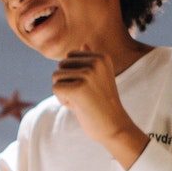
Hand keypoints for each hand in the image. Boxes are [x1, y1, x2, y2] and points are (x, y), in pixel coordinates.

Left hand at [52, 51, 147, 169]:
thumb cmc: (103, 103)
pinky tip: (77, 106)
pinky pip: (56, 89)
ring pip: (56, 77)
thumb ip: (90, 60)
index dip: (73, 74)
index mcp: (102, 56)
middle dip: (66, 82)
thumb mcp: (99, 78)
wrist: (115, 126)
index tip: (88, 87)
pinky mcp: (79, 88)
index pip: (69, 57)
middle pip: (61, 65)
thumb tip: (83, 44)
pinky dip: (62, 100)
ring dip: (64, 92)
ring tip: (81, 101)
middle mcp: (96, 62)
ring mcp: (88, 74)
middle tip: (84, 96)